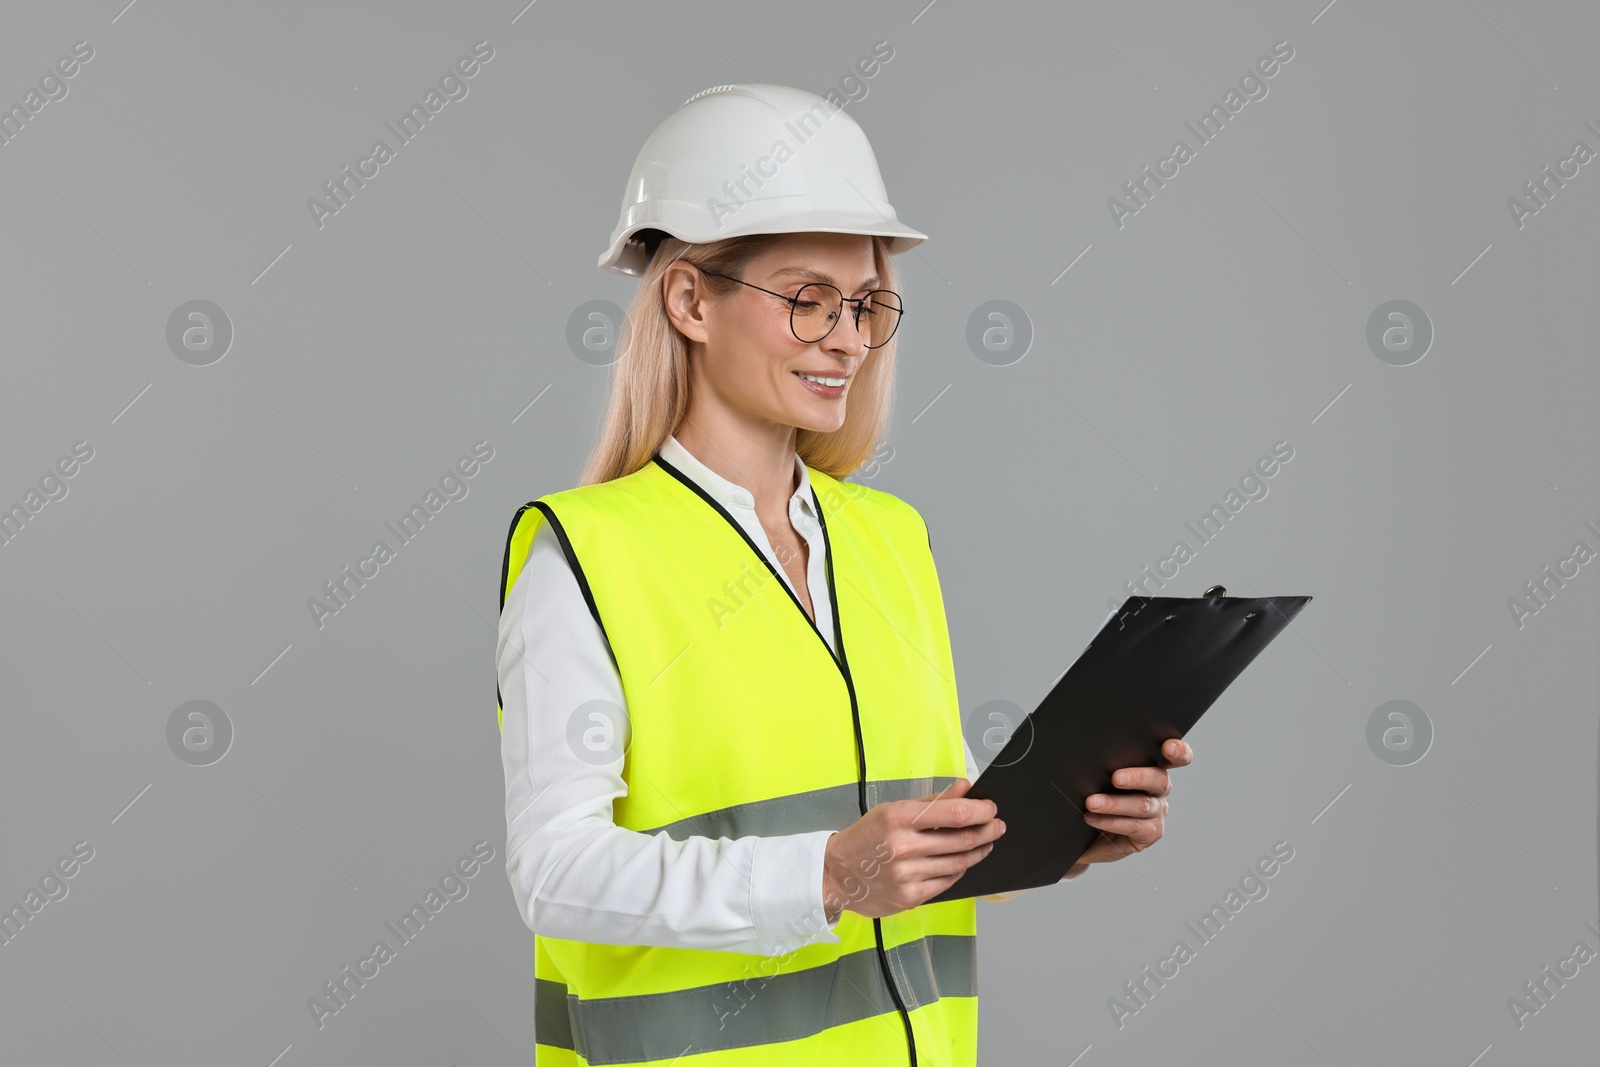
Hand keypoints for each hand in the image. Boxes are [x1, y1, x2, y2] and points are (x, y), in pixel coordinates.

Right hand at [821, 778, 1003, 920]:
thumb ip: (932, 802)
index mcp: (898, 818)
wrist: (836, 873)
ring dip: (978, 851)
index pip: (953, 814)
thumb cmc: (865, 838)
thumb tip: (963, 788)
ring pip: (959, 862)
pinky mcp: (910, 897)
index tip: (990, 809)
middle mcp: (903, 847)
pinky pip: (947, 882)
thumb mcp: (892, 810)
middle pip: (962, 839)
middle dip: (987, 831)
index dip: (979, 811)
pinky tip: (962, 862)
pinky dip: (959, 870)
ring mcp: (907, 875)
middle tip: (997, 826)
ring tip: (985, 843)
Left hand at [1076, 738, 1193, 866]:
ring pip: (1142, 805)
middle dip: (1138, 777)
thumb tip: (1092, 754)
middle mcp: (1159, 789)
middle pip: (1159, 779)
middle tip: (1116, 778)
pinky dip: (1111, 821)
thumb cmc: (1094, 796)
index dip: (1178, 751)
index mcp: (1151, 766)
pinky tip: (1092, 818)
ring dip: (1114, 803)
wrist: (1087, 834)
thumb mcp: (1098, 776)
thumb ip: (1105, 765)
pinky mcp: (1150, 833)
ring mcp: (1157, 812)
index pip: (1175, 756)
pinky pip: (1134, 826)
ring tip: (1091, 803)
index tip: (1167, 747)